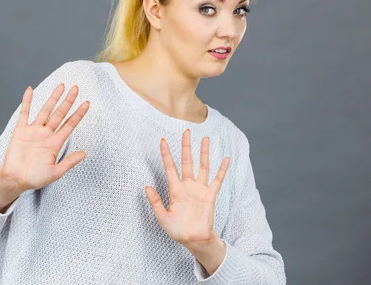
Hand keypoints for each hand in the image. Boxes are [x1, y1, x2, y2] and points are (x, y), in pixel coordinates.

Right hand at [0, 83, 89, 192]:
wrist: (15, 180)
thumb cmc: (34, 178)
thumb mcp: (55, 173)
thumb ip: (69, 162)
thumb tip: (84, 153)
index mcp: (55, 143)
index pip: (70, 125)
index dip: (78, 114)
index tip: (87, 103)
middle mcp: (46, 134)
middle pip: (60, 113)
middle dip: (68, 101)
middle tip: (76, 88)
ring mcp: (33, 130)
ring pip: (45, 110)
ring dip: (53, 98)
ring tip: (61, 86)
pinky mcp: (20, 130)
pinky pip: (24, 113)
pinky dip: (27, 101)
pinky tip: (30, 90)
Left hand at [145, 129, 229, 248]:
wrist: (194, 240)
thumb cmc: (177, 230)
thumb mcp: (162, 216)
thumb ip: (155, 201)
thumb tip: (146, 185)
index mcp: (175, 190)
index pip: (170, 167)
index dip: (166, 154)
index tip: (162, 140)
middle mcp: (187, 186)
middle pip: (187, 161)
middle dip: (186, 146)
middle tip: (186, 130)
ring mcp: (200, 189)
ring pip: (202, 166)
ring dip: (204, 152)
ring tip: (205, 138)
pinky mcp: (211, 195)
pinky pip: (218, 180)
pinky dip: (223, 169)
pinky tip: (227, 158)